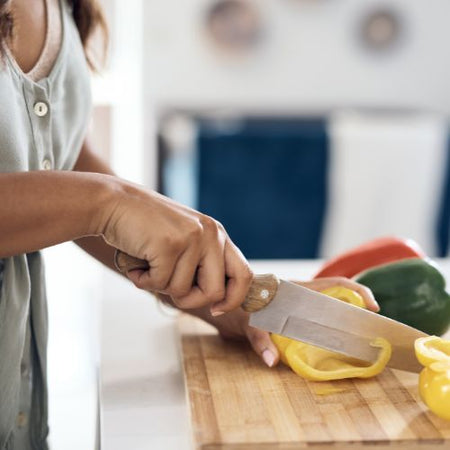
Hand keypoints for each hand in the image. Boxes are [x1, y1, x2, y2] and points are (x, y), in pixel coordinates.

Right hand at [100, 179, 251, 313]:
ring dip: (160, 287)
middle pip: (216, 292)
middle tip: (170, 290)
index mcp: (218, 234)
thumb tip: (218, 300)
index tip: (216, 310)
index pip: (244, 275)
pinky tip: (137, 264)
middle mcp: (211, 234)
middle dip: (191, 301)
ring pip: (183, 291)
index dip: (233, 299)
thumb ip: (202, 263)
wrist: (113, 203)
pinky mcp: (170, 244)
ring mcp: (192, 238)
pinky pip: (160, 283)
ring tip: (148, 266)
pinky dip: (144, 281)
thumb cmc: (146, 228)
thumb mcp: (185, 241)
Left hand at [188, 277, 377, 367]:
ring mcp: (297, 307)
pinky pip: (314, 322)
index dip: (358, 292)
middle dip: (356, 310)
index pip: (335, 284)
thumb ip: (259, 339)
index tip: (373, 308)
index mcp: (296, 291)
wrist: (219, 303)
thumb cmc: (234, 305)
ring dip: (343, 321)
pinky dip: (326, 331)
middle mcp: (300, 297)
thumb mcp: (246, 321)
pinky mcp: (290, 318)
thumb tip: (273, 362)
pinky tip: (329, 346)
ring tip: (356, 341)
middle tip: (369, 332)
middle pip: (337, 298)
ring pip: (328, 310)